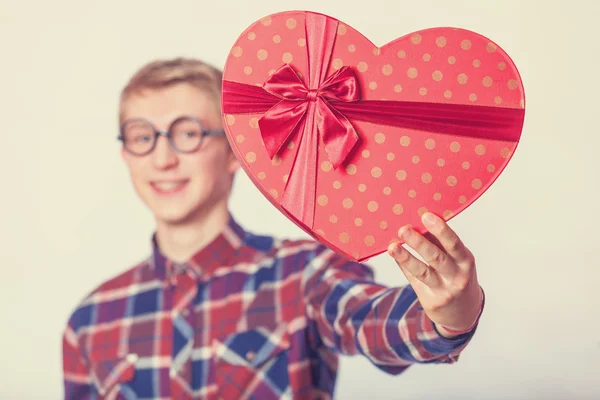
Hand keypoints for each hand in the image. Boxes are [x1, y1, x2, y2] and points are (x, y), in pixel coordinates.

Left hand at [388, 212, 483, 337]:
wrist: (463, 313)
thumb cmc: (457, 276)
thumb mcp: (457, 260)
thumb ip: (441, 244)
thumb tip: (418, 221)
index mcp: (465, 261)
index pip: (453, 243)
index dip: (440, 230)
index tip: (426, 216)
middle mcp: (457, 276)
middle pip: (436, 257)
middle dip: (419, 242)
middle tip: (403, 229)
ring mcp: (444, 290)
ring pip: (422, 272)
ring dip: (406, 257)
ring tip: (393, 246)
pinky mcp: (431, 300)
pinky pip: (414, 280)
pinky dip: (404, 266)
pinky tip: (395, 255)